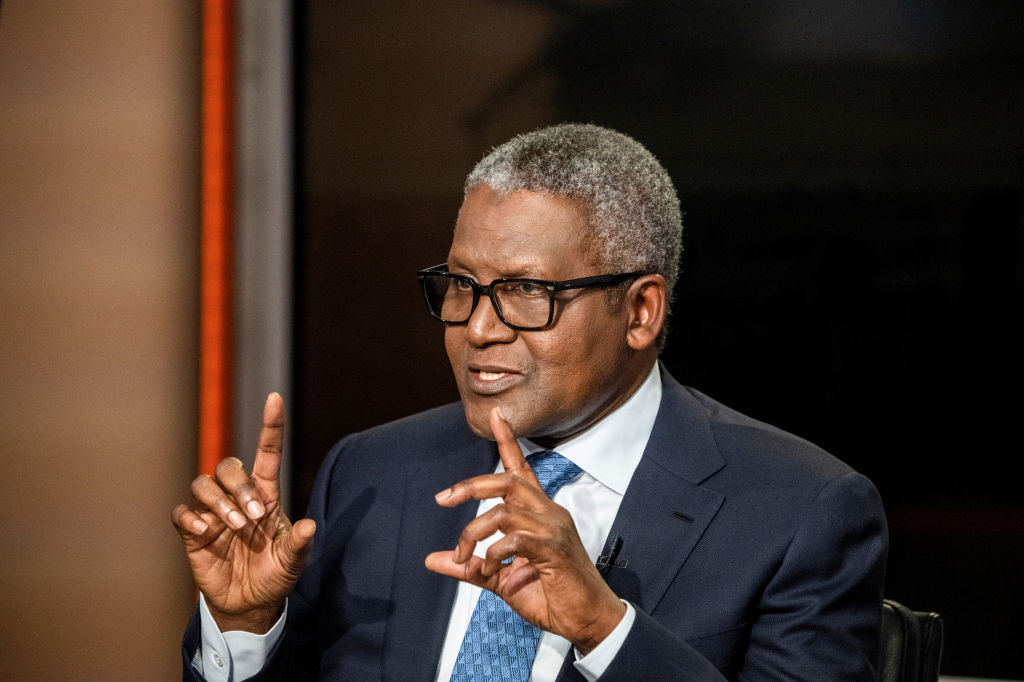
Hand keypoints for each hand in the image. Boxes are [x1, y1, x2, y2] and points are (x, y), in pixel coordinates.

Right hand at [171, 393, 315, 632]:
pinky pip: (183, 512)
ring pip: (203, 483)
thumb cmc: (275, 575)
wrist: (251, 604)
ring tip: (234, 526)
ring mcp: (214, 513)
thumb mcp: (293, 562)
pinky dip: (191, 516)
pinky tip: (206, 531)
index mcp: (266, 496)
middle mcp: (238, 498)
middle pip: (229, 466)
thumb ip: (300, 545)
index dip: (270, 426)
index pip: (268, 453)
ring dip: (218, 500)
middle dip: (240, 486)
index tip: (275, 398)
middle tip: (252, 517)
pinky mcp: (194, 533)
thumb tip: (309, 526)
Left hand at [425, 407, 625, 653]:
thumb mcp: (500, 579)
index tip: (496, 415)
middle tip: (443, 498)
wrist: (587, 621)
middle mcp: (548, 513)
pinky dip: (492, 554)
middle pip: (506, 480)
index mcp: (539, 513)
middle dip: (470, 486)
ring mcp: (552, 529)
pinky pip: (513, 539)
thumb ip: (469, 566)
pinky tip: (490, 570)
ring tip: (466, 559)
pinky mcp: (553, 549)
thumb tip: (433, 559)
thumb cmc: (551, 596)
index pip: (521, 469)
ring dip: (474, 533)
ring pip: (502, 511)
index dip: (508, 441)